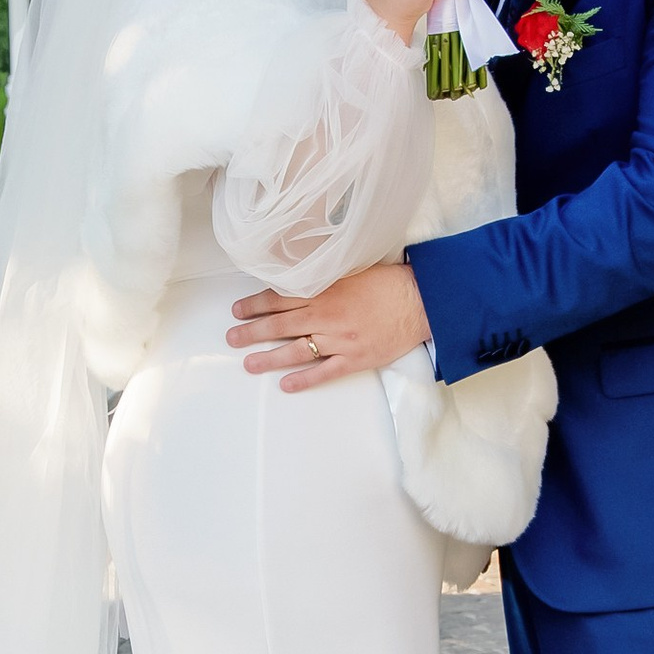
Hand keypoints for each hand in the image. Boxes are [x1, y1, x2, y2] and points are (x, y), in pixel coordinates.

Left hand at [228, 260, 431, 386]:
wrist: (420, 301)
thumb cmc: (387, 283)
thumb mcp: (350, 269)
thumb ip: (323, 277)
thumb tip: (295, 276)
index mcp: (324, 291)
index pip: (280, 298)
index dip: (255, 305)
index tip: (238, 310)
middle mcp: (327, 315)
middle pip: (281, 325)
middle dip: (252, 331)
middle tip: (232, 338)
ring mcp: (340, 339)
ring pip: (297, 350)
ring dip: (269, 358)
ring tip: (248, 363)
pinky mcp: (355, 358)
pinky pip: (324, 372)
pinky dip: (304, 379)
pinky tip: (286, 385)